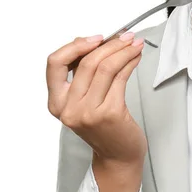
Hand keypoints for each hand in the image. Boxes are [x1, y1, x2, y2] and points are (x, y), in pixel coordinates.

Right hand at [46, 33, 147, 166]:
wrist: (117, 156)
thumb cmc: (104, 126)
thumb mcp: (84, 100)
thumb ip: (83, 74)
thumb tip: (93, 42)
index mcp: (56, 102)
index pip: (55, 64)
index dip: (75, 46)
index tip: (96, 38)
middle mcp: (68, 108)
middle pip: (86, 62)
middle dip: (110, 44)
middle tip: (125, 36)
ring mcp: (88, 112)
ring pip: (105, 67)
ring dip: (123, 50)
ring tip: (135, 43)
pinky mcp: (109, 113)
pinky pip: (120, 78)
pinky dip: (130, 62)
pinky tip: (136, 57)